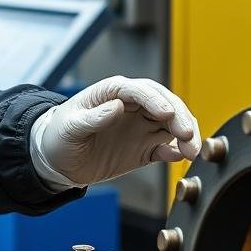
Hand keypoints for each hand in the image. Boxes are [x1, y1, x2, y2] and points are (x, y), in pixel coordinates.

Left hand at [33, 76, 200, 185]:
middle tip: (187, 135)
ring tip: (192, 151)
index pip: (140, 90)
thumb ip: (93, 117)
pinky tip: (180, 158)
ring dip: (185, 135)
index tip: (166, 114)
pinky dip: (175, 151)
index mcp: (113, 92)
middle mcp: (132, 106)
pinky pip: (165, 147)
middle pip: (164, 104)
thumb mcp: (71, 127)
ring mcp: (140, 126)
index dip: (155, 100)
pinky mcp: (144, 147)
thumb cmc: (59, 136)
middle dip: (179, 117)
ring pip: (172, 124)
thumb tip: (118, 106)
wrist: (57, 160)